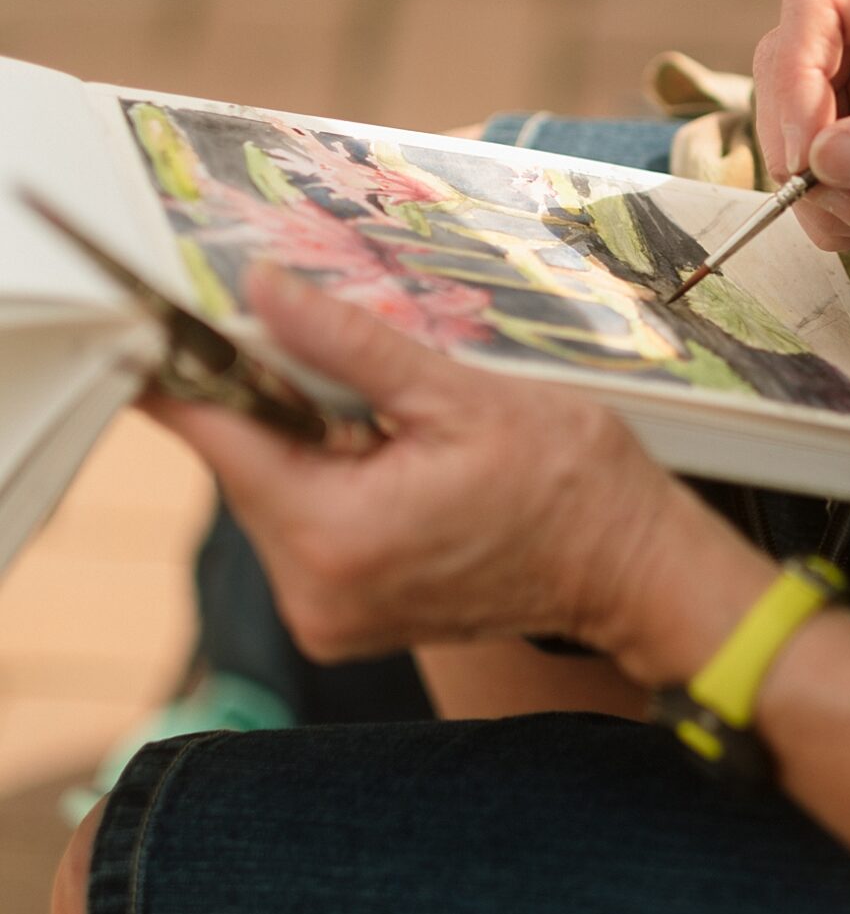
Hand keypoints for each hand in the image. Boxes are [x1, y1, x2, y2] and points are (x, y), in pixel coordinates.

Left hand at [142, 265, 730, 665]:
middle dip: (273, 403)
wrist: (633, 569)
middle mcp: (313, 589)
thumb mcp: (465, 395)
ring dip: (307, 446)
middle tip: (321, 350)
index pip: (218, 434)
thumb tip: (265, 292)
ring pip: (273, 497)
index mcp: (336, 531)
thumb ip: (351, 345)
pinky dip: (331, 488)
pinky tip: (393, 465)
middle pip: (243, 467)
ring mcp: (326, 616)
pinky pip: (306, 533)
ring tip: (390, 422)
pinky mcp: (343, 621)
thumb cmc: (573, 484)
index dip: (184, 370)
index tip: (153, 323)